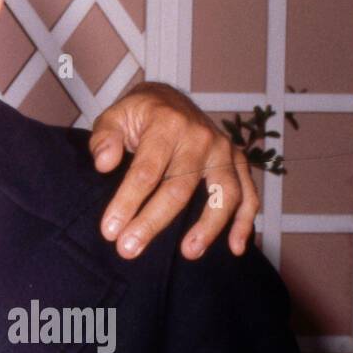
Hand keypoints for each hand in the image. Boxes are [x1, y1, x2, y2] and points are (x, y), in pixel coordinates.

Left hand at [89, 82, 259, 260]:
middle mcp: (200, 137)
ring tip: (189, 253)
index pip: (146, 170)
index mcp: (167, 125)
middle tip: (129, 250)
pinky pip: (248, 194)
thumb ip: (104, 138)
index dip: (127, 202)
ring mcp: (223, 150)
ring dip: (208, 227)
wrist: (169, 99)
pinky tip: (236, 248)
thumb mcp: (113, 116)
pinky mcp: (238, 162)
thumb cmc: (137, 115)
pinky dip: (245, 222)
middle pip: (179, 188)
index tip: (110, 230)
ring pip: (223, 194)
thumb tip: (104, 164)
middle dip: (152, 222)